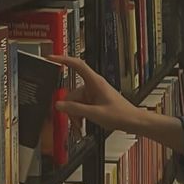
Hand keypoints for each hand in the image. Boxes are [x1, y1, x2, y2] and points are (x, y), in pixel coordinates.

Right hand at [51, 56, 183, 154]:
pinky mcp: (94, 100)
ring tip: (80, 125)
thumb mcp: (95, 113)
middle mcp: (93, 85)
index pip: (77, 65)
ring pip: (75, 101)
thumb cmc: (120, 114)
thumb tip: (59, 105)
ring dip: (75, 113)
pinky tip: (82, 123)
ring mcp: (93, 93)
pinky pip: (81, 105)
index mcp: (95, 82)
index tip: (52, 58)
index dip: (63, 59)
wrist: (132, 121)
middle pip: (72, 92)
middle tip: (74, 120)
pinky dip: (79, 114)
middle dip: (70, 107)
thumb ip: (75, 109)